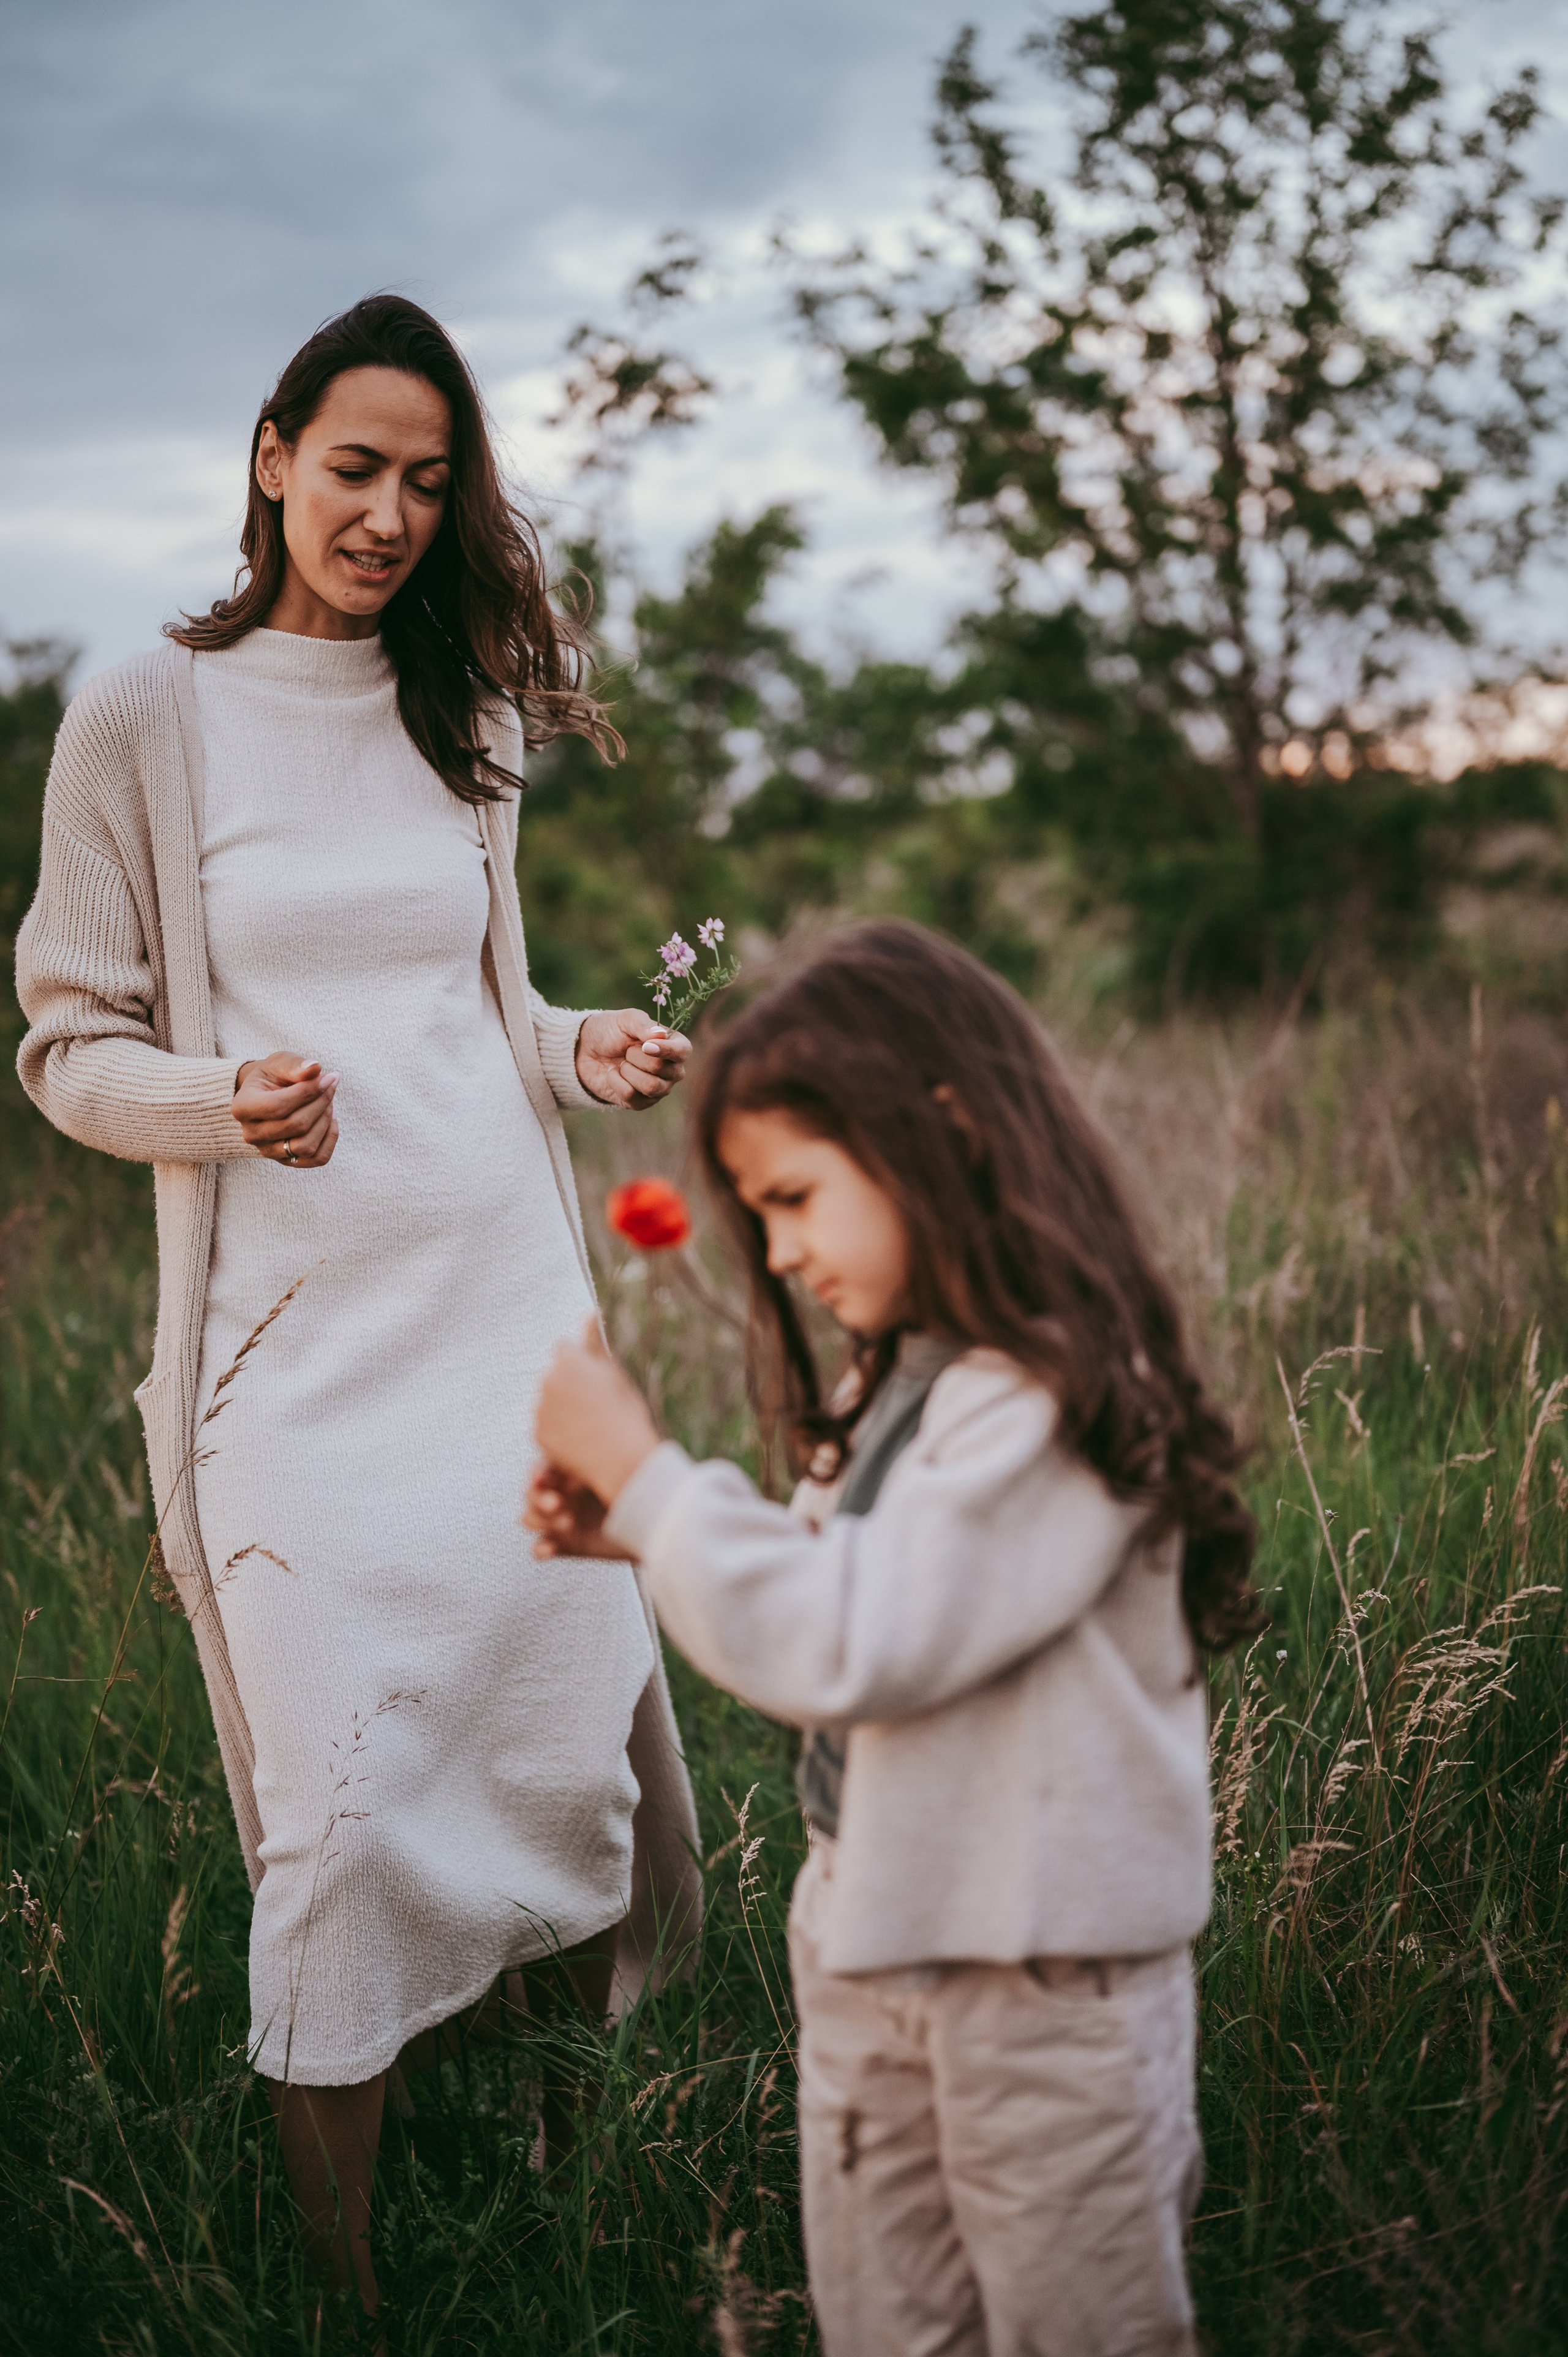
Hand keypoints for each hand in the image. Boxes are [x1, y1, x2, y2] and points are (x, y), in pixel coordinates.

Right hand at [231, 1052, 339, 1167]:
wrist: (268, 1094)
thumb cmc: (273, 1076)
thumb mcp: (279, 1063)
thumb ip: (294, 1065)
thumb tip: (315, 1068)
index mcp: (242, 1107)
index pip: (277, 1106)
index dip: (307, 1092)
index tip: (328, 1077)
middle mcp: (251, 1134)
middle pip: (296, 1126)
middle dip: (320, 1103)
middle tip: (331, 1085)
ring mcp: (268, 1151)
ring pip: (307, 1145)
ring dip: (326, 1120)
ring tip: (329, 1101)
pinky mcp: (287, 1161)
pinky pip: (317, 1158)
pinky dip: (330, 1138)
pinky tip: (330, 1118)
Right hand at [522, 1463, 632, 1559]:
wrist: (658, 1524)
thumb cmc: (641, 1491)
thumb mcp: (618, 1471)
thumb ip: (596, 1462)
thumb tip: (576, 1452)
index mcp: (573, 1473)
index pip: (543, 1470)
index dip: (539, 1474)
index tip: (544, 1477)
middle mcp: (565, 1494)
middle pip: (532, 1493)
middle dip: (540, 1498)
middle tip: (557, 1503)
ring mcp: (563, 1518)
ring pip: (531, 1517)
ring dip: (542, 1520)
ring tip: (567, 1523)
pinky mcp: (567, 1544)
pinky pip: (541, 1547)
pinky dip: (541, 1548)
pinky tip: (548, 1548)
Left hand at [534, 1318, 659, 1505]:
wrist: (622, 1458)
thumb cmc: (626, 1413)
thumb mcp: (616, 1372)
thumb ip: (596, 1341)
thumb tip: (590, 1313)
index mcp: (569, 1361)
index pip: (565, 1349)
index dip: (580, 1363)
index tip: (594, 1378)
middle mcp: (547, 1381)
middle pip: (554, 1376)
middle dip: (568, 1385)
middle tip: (595, 1405)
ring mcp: (540, 1409)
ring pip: (549, 1402)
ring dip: (562, 1408)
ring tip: (589, 1424)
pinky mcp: (537, 1434)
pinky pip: (546, 1427)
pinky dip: (558, 1431)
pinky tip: (580, 1439)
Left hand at [575, 1010, 689, 1109]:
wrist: (585, 1050)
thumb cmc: (610, 1031)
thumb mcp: (625, 1020)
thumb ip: (642, 1025)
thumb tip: (660, 1035)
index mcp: (674, 1045)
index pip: (683, 1051)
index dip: (666, 1050)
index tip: (645, 1046)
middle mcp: (672, 1070)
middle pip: (662, 1069)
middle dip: (636, 1057)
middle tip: (626, 1051)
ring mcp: (659, 1089)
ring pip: (650, 1086)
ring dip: (628, 1071)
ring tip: (621, 1063)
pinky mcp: (641, 1103)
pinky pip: (632, 1097)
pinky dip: (616, 1082)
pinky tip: (613, 1074)